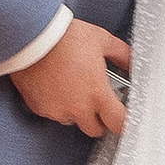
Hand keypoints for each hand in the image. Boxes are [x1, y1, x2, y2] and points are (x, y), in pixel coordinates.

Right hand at [8, 19, 131, 136]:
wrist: (32, 35)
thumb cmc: (66, 37)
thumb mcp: (102, 40)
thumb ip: (122, 55)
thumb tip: (132, 63)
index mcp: (97, 93)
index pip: (118, 124)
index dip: (123, 121)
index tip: (122, 116)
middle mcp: (78, 108)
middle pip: (96, 129)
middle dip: (99, 119)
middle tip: (98, 102)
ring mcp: (57, 110)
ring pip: (72, 121)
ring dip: (76, 111)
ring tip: (72, 87)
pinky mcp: (39, 108)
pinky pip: (53, 113)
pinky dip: (56, 104)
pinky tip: (55, 85)